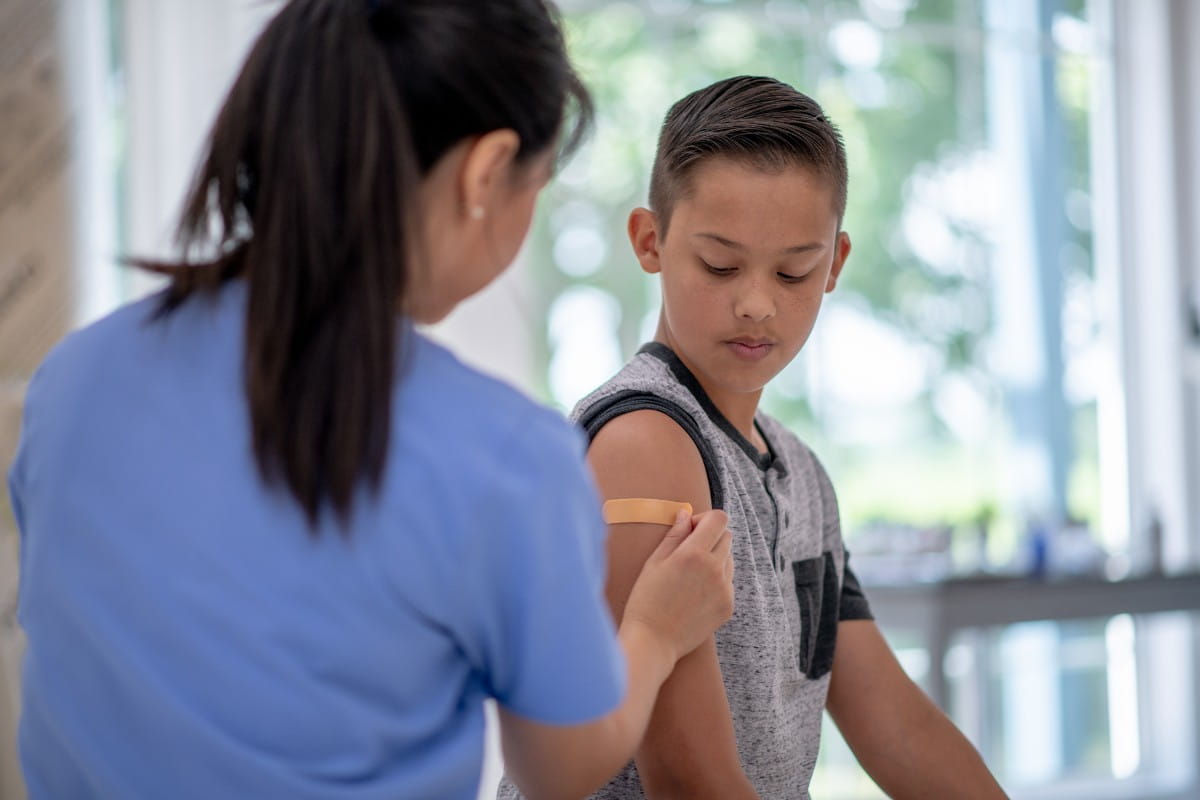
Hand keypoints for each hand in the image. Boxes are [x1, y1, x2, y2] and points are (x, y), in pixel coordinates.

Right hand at [622, 510, 733, 663]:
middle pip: (727, 536)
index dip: (705, 519)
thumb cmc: (646, 599)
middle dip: (710, 537)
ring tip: (691, 576)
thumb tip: (685, 514)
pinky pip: (728, 582)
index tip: (690, 529)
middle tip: (688, 552)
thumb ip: (674, 535)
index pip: (718, 519)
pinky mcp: (728, 605)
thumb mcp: (654, 562)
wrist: (653, 640)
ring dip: (715, 558)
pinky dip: (717, 580)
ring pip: (729, 559)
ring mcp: (724, 589)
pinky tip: (695, 593)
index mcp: (693, 554)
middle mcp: (714, 569)